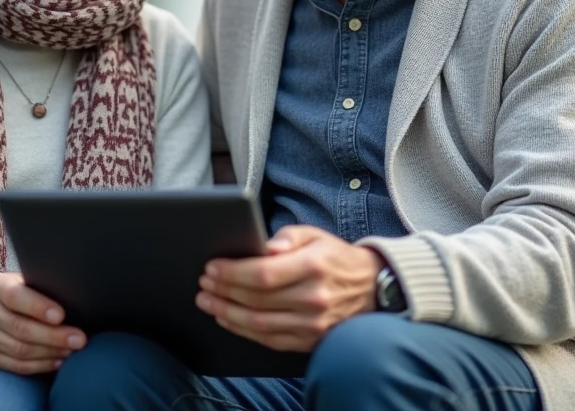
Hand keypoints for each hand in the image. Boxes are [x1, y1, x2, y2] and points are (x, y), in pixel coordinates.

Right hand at [0, 273, 85, 374]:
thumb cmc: (19, 290)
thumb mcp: (25, 280)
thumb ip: (42, 288)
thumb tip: (74, 300)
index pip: (15, 296)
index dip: (38, 307)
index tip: (61, 315)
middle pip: (20, 328)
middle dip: (53, 336)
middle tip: (78, 339)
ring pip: (20, 350)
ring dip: (50, 352)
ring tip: (71, 350)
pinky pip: (17, 366)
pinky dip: (40, 365)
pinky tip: (58, 361)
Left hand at [196, 225, 382, 351]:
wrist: (371, 287)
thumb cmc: (334, 257)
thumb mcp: (314, 235)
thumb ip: (287, 237)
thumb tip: (264, 246)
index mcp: (313, 266)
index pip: (263, 274)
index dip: (232, 273)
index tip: (212, 268)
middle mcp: (314, 298)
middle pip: (256, 300)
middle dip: (223, 291)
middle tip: (203, 283)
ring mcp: (313, 323)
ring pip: (259, 324)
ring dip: (227, 313)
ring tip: (207, 302)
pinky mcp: (311, 340)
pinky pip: (270, 339)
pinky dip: (244, 330)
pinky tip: (228, 319)